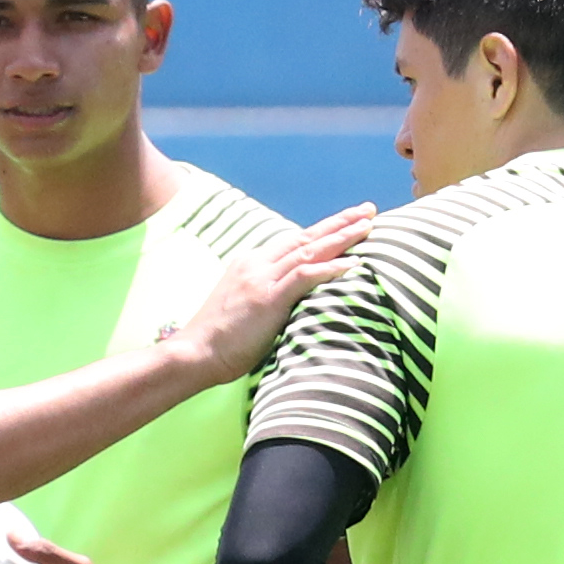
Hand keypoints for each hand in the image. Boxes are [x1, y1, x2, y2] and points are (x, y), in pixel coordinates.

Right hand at [170, 205, 380, 382]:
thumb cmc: (219, 341)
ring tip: (368, 226)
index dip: (324, 230)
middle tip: (369, 209)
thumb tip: (295, 301)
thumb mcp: (246, 308)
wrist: (194, 354)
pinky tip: (354, 263)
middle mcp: (257, 263)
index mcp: (251, 263)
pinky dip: (330, 268)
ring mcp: (262, 278)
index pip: (295, 241)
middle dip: (340, 222)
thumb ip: (269, 296)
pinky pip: (304, 276)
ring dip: (342, 237)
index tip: (349, 221)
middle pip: (306, 236)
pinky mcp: (267, 298)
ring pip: (309, 249)